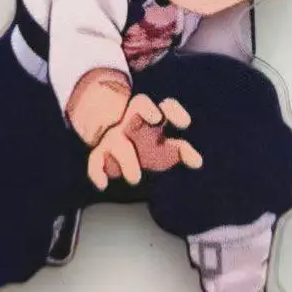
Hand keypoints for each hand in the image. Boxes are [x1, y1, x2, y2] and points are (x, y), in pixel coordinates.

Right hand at [87, 94, 201, 189]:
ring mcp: (115, 137)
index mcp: (152, 118)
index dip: (175, 111)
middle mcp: (133, 122)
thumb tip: (197, 161)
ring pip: (118, 141)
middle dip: (145, 110)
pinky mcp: (100, 154)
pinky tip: (103, 185)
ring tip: (136, 180)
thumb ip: (181, 150)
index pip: (165, 106)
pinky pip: (94, 160)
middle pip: (138, 106)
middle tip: (156, 119)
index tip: (185, 124)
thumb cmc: (148, 146)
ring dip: (126, 159)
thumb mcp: (166, 148)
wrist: (116, 150)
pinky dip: (97, 172)